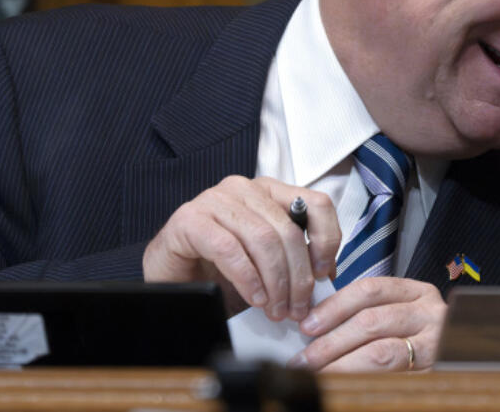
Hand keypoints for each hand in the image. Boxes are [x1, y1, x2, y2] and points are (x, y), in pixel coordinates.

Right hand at [143, 175, 340, 321]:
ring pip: (262, 240)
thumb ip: (295, 260)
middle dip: (298, 276)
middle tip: (298, 308)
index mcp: (270, 191)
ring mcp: (215, 199)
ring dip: (275, 282)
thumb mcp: (268, 261)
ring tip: (276, 310)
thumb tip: (326, 275)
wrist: (171, 274)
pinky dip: (247, 278)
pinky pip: (229, 250)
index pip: (316, 203)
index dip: (327, 239)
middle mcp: (245, 188)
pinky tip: (254, 298)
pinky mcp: (190, 219)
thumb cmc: (221, 268)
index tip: (324, 274)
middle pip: (288, 230)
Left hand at [290, 276, 446, 371]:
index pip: (371, 290)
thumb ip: (371, 313)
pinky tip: (343, 386)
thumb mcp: (403, 314)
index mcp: (418, 293)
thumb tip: (316, 326)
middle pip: (372, 321)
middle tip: (305, 359)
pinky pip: (392, 379)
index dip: (334, 306)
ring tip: (317, 374)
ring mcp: (436, 345)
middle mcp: (430, 315)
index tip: (307, 324)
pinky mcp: (434, 373)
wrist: (474, 361)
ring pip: (380, 352)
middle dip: (331, 341)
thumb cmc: (422, 337)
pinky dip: (361, 382)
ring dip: (341, 365)